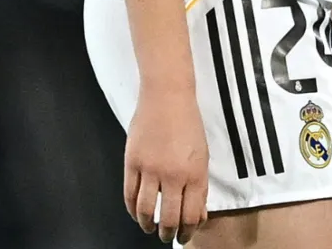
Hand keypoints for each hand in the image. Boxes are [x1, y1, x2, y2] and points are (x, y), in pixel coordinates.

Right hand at [123, 84, 209, 243]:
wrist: (168, 98)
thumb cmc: (189, 125)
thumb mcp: (202, 156)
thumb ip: (200, 186)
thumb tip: (196, 214)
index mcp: (195, 174)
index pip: (191, 215)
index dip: (187, 231)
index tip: (184, 237)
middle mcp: (173, 175)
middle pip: (169, 217)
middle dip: (168, 233)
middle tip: (166, 237)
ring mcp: (150, 169)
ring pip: (146, 210)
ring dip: (147, 224)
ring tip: (149, 228)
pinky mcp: (132, 162)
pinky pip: (129, 194)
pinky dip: (132, 209)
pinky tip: (136, 213)